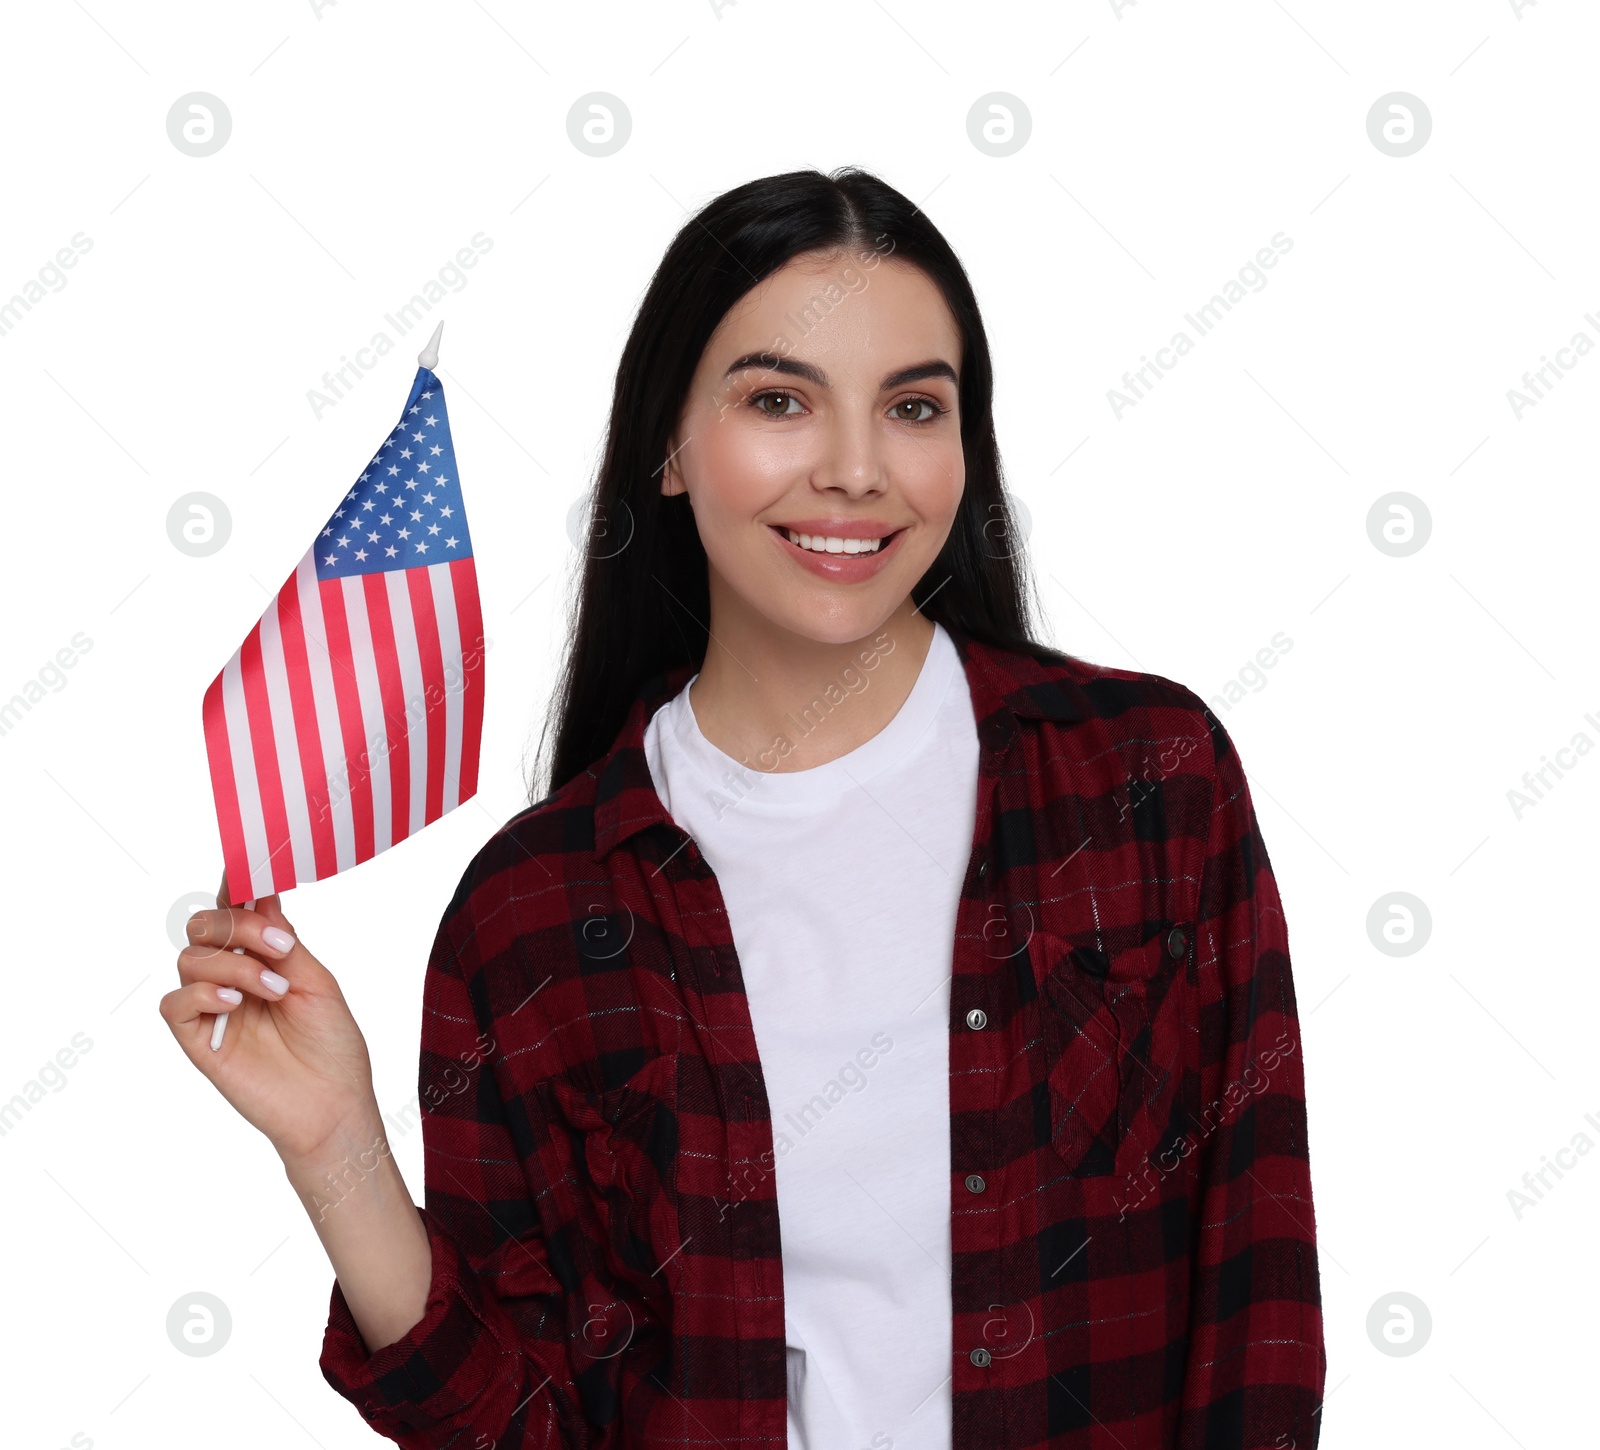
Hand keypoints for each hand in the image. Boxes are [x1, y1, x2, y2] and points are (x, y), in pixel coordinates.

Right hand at [160, 873, 380, 1165]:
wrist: (334, 1105)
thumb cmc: (332, 1046)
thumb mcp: (316, 982)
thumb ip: (283, 941)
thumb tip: (261, 896)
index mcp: (263, 958)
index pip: (236, 912)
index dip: (235, 885)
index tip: (248, 864)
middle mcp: (232, 976)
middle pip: (203, 926)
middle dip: (237, 925)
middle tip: (279, 946)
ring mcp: (212, 1008)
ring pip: (190, 958)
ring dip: (235, 964)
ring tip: (275, 990)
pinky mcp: (198, 1040)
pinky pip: (175, 1004)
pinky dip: (202, 993)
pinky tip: (235, 1003)